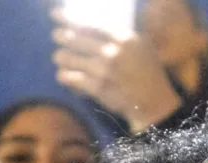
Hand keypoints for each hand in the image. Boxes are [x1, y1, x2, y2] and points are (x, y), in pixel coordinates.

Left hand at [52, 11, 181, 133]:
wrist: (153, 102)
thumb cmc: (147, 72)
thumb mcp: (140, 45)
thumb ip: (119, 34)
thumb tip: (94, 24)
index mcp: (123, 37)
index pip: (88, 24)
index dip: (67, 18)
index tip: (54, 15)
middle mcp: (111, 51)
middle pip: (73, 38)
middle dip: (60, 36)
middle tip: (56, 36)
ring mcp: (103, 70)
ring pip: (66, 58)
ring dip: (61, 58)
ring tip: (62, 59)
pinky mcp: (96, 88)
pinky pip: (69, 78)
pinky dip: (65, 77)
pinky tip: (66, 77)